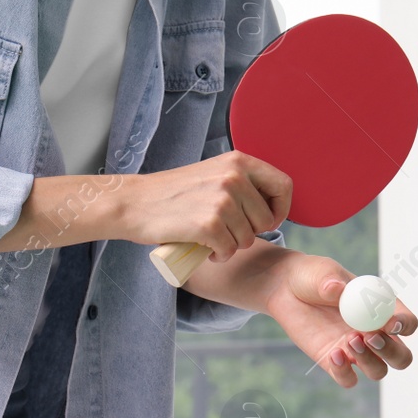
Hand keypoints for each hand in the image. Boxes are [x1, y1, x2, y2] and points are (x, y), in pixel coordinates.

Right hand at [123, 151, 291, 262]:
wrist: (134, 202)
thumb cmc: (173, 193)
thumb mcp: (213, 173)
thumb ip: (241, 182)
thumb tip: (273, 206)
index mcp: (238, 161)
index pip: (284, 185)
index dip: (280, 209)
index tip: (267, 221)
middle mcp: (233, 177)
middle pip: (266, 219)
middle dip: (250, 233)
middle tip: (227, 232)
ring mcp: (222, 200)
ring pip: (248, 238)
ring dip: (232, 246)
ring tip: (210, 238)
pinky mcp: (209, 224)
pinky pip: (230, 250)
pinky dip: (219, 255)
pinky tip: (205, 249)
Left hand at [265, 254, 416, 387]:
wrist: (286, 290)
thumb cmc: (313, 276)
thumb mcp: (322, 272)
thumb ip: (331, 280)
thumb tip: (336, 288)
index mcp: (383, 309)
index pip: (408, 323)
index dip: (405, 325)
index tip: (391, 323)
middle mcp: (375, 334)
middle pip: (401, 356)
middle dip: (391, 351)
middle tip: (370, 337)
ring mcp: (357, 351)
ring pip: (378, 371)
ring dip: (369, 360)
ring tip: (348, 339)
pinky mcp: (335, 363)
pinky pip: (349, 379)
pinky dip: (344, 372)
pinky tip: (333, 354)